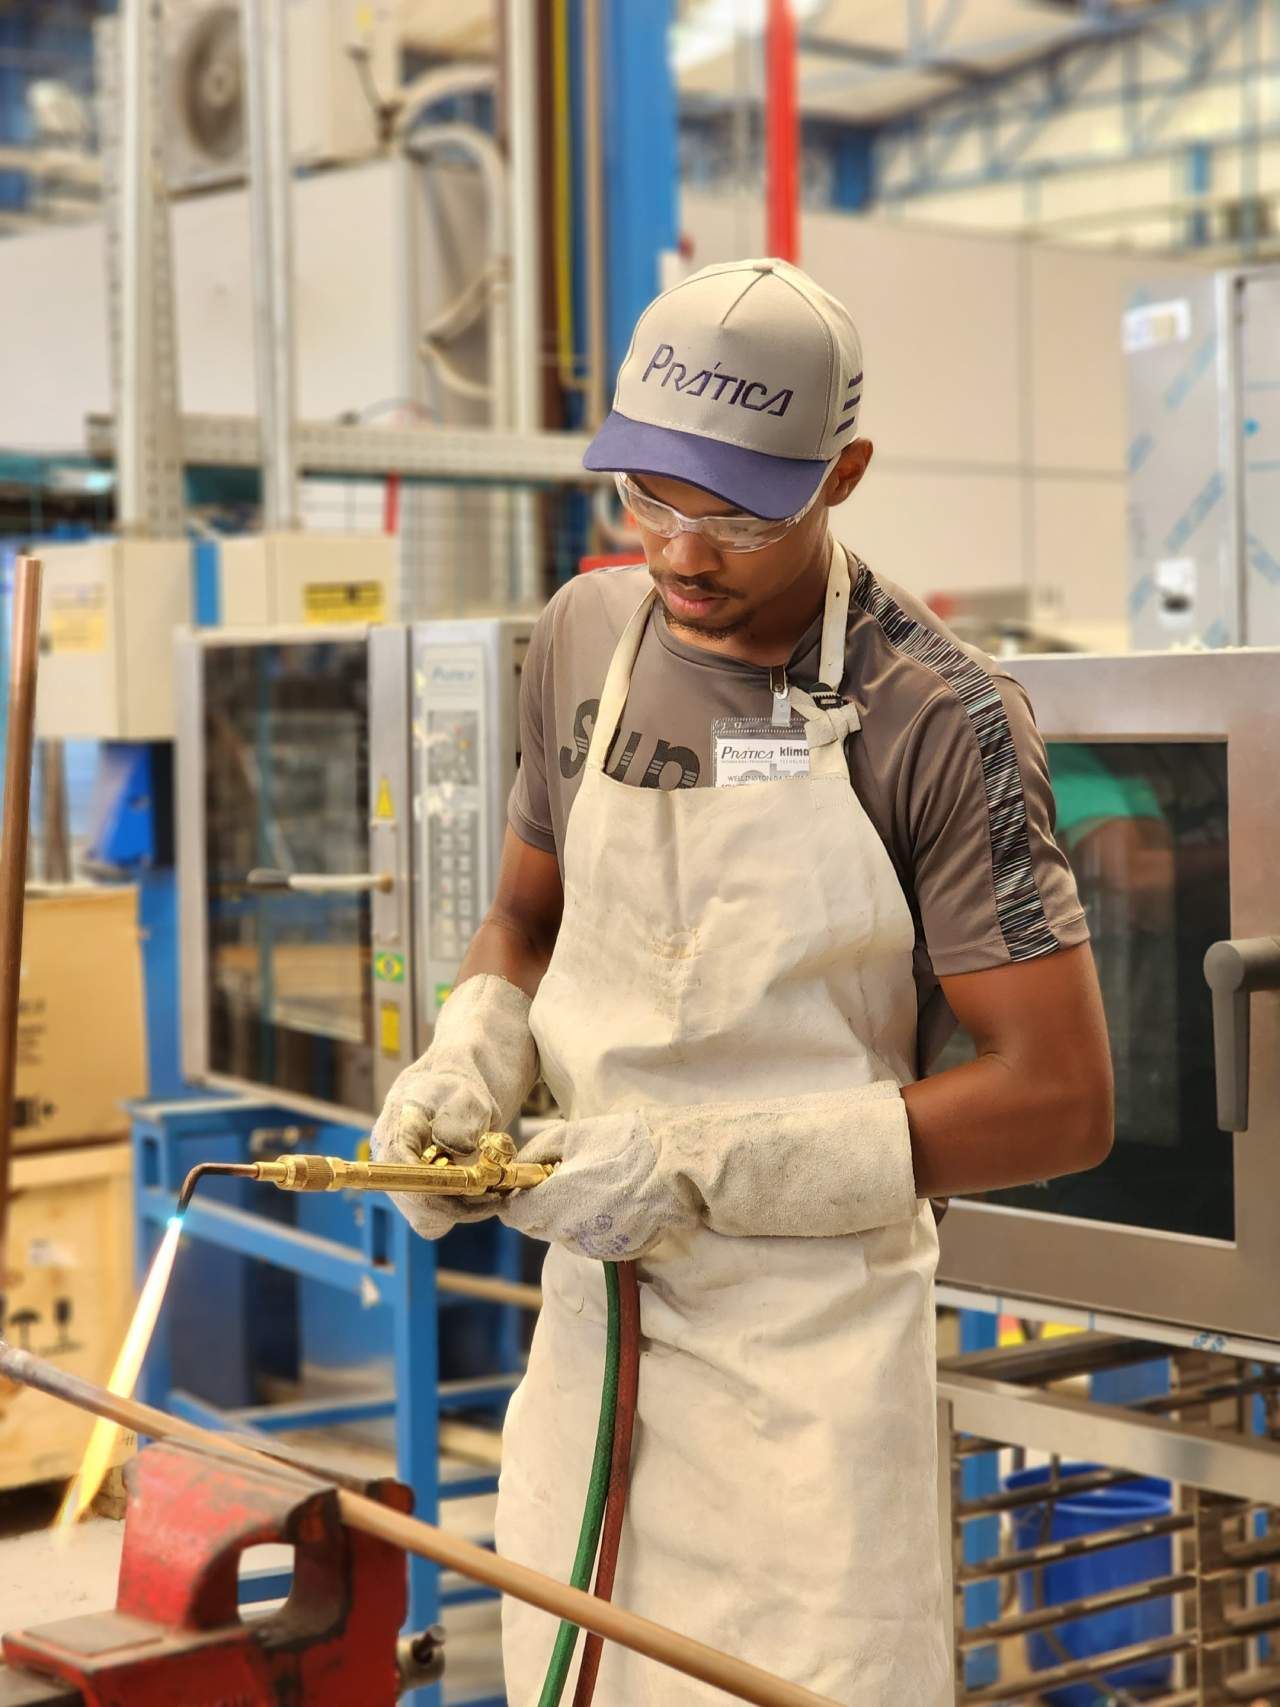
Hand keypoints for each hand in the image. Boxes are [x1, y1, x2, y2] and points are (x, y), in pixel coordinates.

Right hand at [370, 974, 538, 1242]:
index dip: (437, 1194)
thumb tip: (453, 1152)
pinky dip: (473, 1201)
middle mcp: (397, 1151)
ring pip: (433, 1211)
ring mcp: (415, 1161)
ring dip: (469, 1205)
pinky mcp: (436, 1169)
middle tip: (497, 1189)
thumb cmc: (474, 1059)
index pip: (402, 1184)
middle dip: (457, 1204)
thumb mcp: (469, 1086)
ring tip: (503, 1185)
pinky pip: (447, 1202)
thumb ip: (459, 1119)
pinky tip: (498, 1185)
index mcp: (396, 1128)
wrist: (485, 1046)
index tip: (477, 1186)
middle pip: (417, 1206)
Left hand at [499, 1114, 699, 1258]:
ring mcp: (595, 1247)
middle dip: (540, 1205)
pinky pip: (589, 1241)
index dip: (514, 1197)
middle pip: (536, 1226)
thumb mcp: (573, 1133)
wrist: (678, 1167)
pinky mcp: (617, 1252)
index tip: (526, 1182)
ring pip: (563, 1235)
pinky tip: (611, 1200)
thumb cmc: (625, 1144)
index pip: (513, 1215)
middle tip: (560, 1177)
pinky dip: (591, 1224)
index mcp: (555, 1204)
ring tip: (592, 1185)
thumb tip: (518, 1164)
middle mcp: (571, 1234)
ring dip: (566, 1216)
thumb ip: (536, 1150)